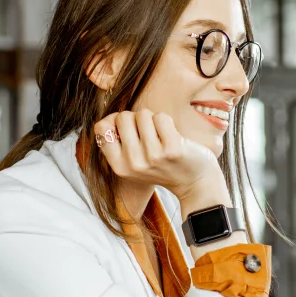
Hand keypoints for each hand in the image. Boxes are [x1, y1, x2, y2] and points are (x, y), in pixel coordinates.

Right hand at [93, 109, 227, 206]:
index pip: (101, 128)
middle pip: (123, 117)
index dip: (114, 120)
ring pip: (143, 114)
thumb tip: (111, 117)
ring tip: (162, 136)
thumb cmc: (162, 166)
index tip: (129, 128)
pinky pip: (161, 117)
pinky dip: (167, 121)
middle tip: (149, 133)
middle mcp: (133, 164)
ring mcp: (153, 157)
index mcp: (119, 167)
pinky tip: (173, 136)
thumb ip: (118, 142)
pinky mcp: (172, 149)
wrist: (194, 182)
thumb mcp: (133, 163)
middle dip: (137, 118)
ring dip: (153, 119)